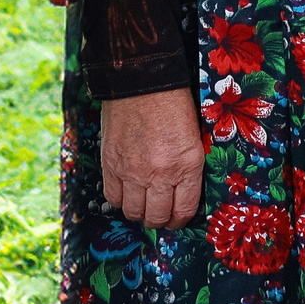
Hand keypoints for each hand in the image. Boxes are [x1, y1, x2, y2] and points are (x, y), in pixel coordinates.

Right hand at [99, 87, 204, 227]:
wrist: (142, 82)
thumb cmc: (174, 103)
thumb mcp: (194, 136)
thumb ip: (188, 164)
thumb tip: (183, 188)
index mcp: (187, 165)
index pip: (184, 209)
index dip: (182, 219)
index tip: (180, 218)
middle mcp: (159, 174)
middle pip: (157, 216)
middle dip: (161, 221)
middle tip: (163, 215)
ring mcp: (132, 172)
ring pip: (133, 212)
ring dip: (140, 213)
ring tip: (145, 206)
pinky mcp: (110, 165)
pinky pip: (113, 197)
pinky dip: (120, 200)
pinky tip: (127, 193)